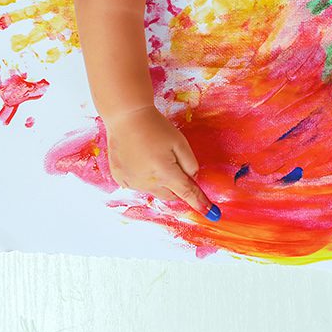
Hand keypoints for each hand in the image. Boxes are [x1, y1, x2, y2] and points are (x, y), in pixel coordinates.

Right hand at [104, 105, 218, 219]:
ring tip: (152, 156)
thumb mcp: (180, 142)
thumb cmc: (156, 127)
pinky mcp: (120, 179)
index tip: (212, 214)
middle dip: (177, 185)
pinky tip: (140, 159)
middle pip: (171, 194)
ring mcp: (131, 183)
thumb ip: (190, 164)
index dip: (200, 202)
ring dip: (159, 181)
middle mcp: (148, 182)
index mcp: (165, 173)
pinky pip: (139, 185)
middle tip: (172, 163)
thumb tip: (193, 180)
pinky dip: (143, 177)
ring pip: (154, 190)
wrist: (126, 118)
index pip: (187, 193)